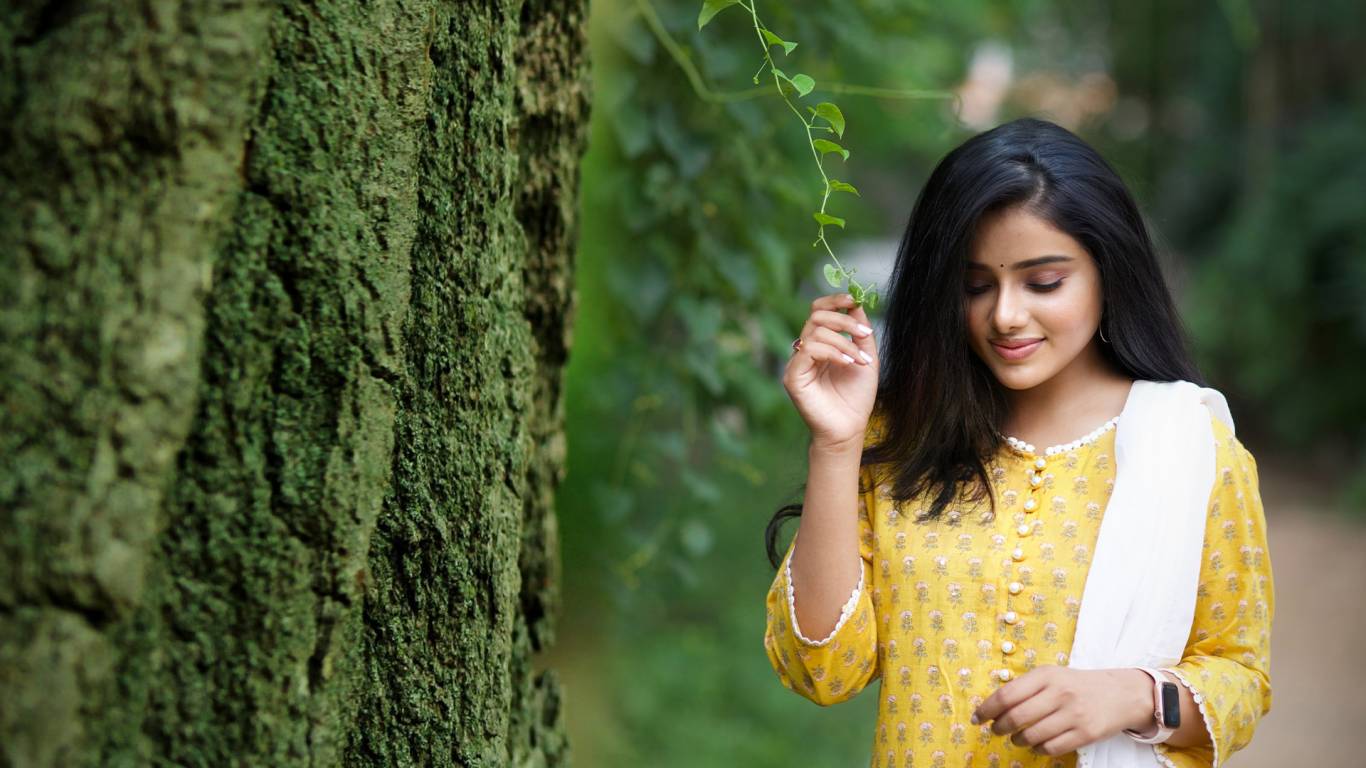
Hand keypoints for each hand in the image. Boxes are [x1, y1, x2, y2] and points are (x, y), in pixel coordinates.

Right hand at [782, 292, 878, 450]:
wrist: (849, 428)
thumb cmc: (856, 397)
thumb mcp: (866, 357)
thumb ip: (860, 332)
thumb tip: (856, 303)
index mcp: (821, 343)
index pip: (819, 311)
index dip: (834, 300)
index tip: (854, 300)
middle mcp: (805, 350)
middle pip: (816, 316)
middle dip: (844, 321)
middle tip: (864, 334)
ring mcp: (797, 363)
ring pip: (815, 332)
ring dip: (843, 342)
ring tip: (859, 360)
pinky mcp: (793, 376)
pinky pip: (809, 351)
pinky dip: (832, 352)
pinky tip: (848, 364)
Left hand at [970, 666, 1151, 756]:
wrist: (1120, 693)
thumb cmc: (1076, 684)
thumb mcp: (1051, 675)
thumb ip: (1024, 687)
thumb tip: (992, 706)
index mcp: (1046, 675)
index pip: (1007, 695)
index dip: (987, 709)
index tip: (977, 718)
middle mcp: (1059, 693)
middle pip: (1016, 718)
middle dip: (998, 727)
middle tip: (995, 730)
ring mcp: (1074, 714)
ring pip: (1031, 736)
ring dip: (1017, 740)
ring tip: (1016, 737)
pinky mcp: (1086, 734)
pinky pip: (1050, 748)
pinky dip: (1037, 749)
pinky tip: (1037, 744)